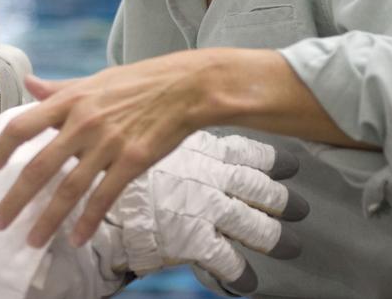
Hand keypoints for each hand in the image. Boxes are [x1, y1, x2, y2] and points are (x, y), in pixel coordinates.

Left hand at [0, 50, 262, 246]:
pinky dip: (87, 220)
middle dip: (16, 199)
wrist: (185, 87)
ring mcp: (107, 143)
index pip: (23, 125)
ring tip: (32, 240)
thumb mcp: (95, 79)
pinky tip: (77, 238)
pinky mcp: (132, 161)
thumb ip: (59, 88)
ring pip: (69, 189)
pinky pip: (104, 197)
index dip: (3, 147)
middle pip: (39, 167)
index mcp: (70, 100)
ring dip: (48, 219)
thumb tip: (29, 84)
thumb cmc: (139, 81)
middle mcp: (83, 123)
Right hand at [92, 129, 307, 294]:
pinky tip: (246, 281)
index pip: (245, 152)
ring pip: (253, 224)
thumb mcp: (122, 122)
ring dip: (274, 237)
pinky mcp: (193, 238)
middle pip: (258, 188)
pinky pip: (225, 261)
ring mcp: (204, 208)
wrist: (90, 181)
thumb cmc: (109, 150)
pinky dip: (239, 273)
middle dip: (282, 200)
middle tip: (301, 208)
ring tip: (291, 246)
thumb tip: (122, 109)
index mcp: (198, 149)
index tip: (290, 164)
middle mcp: (208, 177)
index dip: (270, 160)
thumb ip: (141, 126)